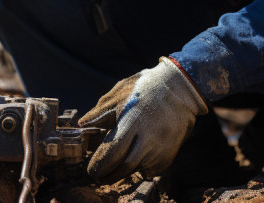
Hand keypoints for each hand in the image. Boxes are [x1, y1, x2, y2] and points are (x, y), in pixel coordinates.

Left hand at [79, 57, 207, 181]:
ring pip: (139, 169)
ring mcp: (162, 145)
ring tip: (116, 167)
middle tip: (100, 177)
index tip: (92, 171)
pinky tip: (136, 161)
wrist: (180, 87)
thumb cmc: (144, 87)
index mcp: (132, 120)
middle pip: (125, 166)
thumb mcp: (119, 92)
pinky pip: (153, 170)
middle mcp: (149, 136)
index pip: (112, 152)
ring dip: (125, 171)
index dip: (100, 165)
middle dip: (109, 174)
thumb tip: (83, 125)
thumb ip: (100, 112)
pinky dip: (142, 169)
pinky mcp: (171, 150)